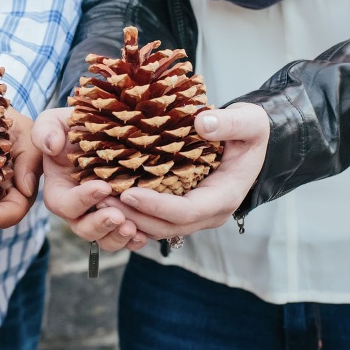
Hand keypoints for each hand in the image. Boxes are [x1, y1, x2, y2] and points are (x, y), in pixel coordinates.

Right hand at [31, 107, 147, 252]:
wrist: (103, 128)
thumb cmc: (75, 126)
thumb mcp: (55, 121)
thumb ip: (45, 131)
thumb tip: (52, 146)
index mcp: (59, 190)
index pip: (64, 204)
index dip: (81, 199)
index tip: (102, 186)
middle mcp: (78, 208)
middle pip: (83, 227)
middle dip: (100, 225)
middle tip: (118, 216)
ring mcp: (100, 215)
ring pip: (104, 238)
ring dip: (117, 237)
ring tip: (132, 228)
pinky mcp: (122, 217)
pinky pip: (124, 238)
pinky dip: (133, 240)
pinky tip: (144, 234)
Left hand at [97, 103, 269, 240]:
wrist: (253, 141)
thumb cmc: (251, 131)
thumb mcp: (251, 122)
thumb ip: (230, 123)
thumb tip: (202, 123)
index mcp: (224, 197)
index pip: (186, 212)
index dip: (155, 206)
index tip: (128, 193)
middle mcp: (208, 213)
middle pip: (165, 227)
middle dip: (132, 217)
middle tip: (99, 200)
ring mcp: (195, 214)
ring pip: (156, 227)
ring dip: (127, 218)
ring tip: (97, 200)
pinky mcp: (182, 209)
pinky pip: (154, 219)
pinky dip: (132, 212)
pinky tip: (108, 197)